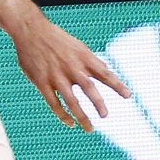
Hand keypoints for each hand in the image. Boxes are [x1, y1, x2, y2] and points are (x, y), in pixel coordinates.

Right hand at [11, 8, 130, 129]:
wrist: (31, 31)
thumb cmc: (57, 39)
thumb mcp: (78, 45)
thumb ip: (91, 60)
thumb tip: (106, 69)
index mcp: (83, 57)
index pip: (104, 73)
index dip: (117, 84)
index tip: (128, 95)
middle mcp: (72, 67)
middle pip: (88, 87)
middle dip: (98, 103)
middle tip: (105, 115)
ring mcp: (56, 76)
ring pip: (71, 100)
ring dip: (81, 116)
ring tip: (90, 128)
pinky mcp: (42, 83)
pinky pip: (54, 103)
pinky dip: (62, 115)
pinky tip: (70, 123)